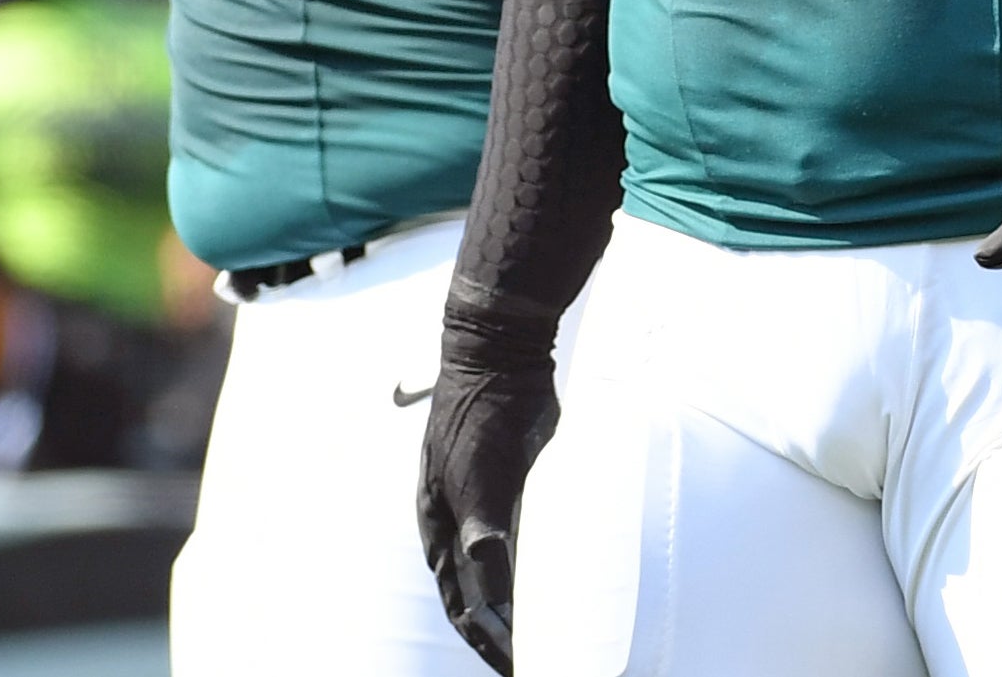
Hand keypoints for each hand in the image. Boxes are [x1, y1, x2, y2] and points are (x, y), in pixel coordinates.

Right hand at [416, 348, 556, 673]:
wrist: (499, 355)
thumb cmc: (479, 413)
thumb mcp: (475, 475)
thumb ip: (481, 527)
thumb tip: (488, 580)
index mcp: (441, 531)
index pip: (465, 607)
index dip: (489, 643)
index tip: (520, 668)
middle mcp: (459, 527)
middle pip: (480, 599)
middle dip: (507, 636)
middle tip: (542, 662)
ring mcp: (487, 507)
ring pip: (503, 575)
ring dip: (524, 607)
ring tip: (555, 635)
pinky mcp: (517, 487)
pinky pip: (525, 540)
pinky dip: (538, 569)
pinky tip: (560, 583)